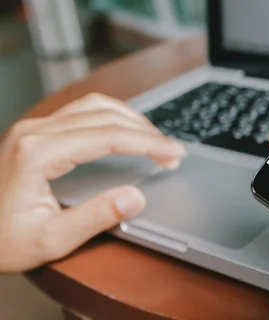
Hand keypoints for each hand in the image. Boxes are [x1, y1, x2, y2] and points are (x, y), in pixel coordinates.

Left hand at [0, 93, 185, 272]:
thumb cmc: (0, 239)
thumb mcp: (50, 239)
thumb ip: (95, 218)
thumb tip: (135, 197)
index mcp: (38, 153)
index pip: (108, 136)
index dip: (148, 143)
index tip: (174, 153)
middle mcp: (35, 131)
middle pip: (105, 115)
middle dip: (145, 131)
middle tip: (172, 152)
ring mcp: (34, 128)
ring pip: (94, 106)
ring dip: (131, 118)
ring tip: (155, 139)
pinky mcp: (35, 132)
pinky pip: (82, 111)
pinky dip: (112, 117)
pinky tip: (125, 129)